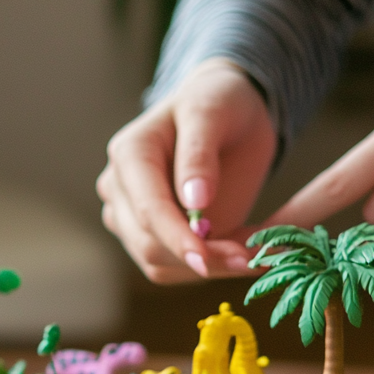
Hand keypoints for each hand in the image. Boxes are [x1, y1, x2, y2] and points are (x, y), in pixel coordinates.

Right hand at [97, 58, 276, 282]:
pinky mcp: (151, 239)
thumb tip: (194, 203)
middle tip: (252, 260)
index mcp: (129, 155)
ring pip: (160, 265)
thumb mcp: (213, 112)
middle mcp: (120, 191)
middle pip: (150, 245)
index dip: (177, 238)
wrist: (226, 116)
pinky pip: (175, 269)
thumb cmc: (219, 104)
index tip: (209, 259)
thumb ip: (199, 154)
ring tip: (253, 258)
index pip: (149, 209)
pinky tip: (240, 256)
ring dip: (208, 269)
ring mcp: (131, 219)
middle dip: (200, 258)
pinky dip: (209, 269)